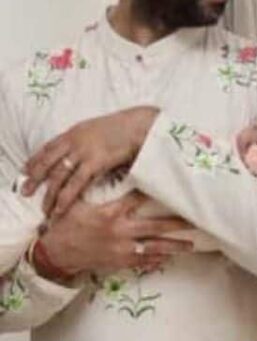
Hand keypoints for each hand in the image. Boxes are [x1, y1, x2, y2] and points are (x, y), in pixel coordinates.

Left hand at [22, 106, 159, 215]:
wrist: (140, 125)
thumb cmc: (125, 128)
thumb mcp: (99, 130)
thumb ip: (87, 140)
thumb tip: (83, 152)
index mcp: (74, 132)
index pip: (47, 147)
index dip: (34, 160)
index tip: (25, 171)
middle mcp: (74, 141)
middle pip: (47, 162)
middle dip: (34, 178)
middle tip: (25, 191)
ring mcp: (84, 152)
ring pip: (59, 175)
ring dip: (50, 193)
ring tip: (44, 208)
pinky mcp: (95, 163)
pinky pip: (76, 183)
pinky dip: (66, 197)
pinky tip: (61, 208)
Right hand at [35, 192, 193, 277]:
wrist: (56, 253)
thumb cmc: (68, 225)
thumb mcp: (80, 204)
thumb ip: (98, 192)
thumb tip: (111, 173)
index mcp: (110, 214)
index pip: (136, 199)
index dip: (154, 193)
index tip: (172, 188)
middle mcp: (120, 232)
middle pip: (154, 227)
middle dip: (175, 224)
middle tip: (194, 222)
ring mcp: (122, 249)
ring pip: (154, 247)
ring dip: (173, 246)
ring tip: (191, 246)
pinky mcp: (120, 262)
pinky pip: (143, 261)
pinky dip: (157, 259)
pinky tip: (170, 257)